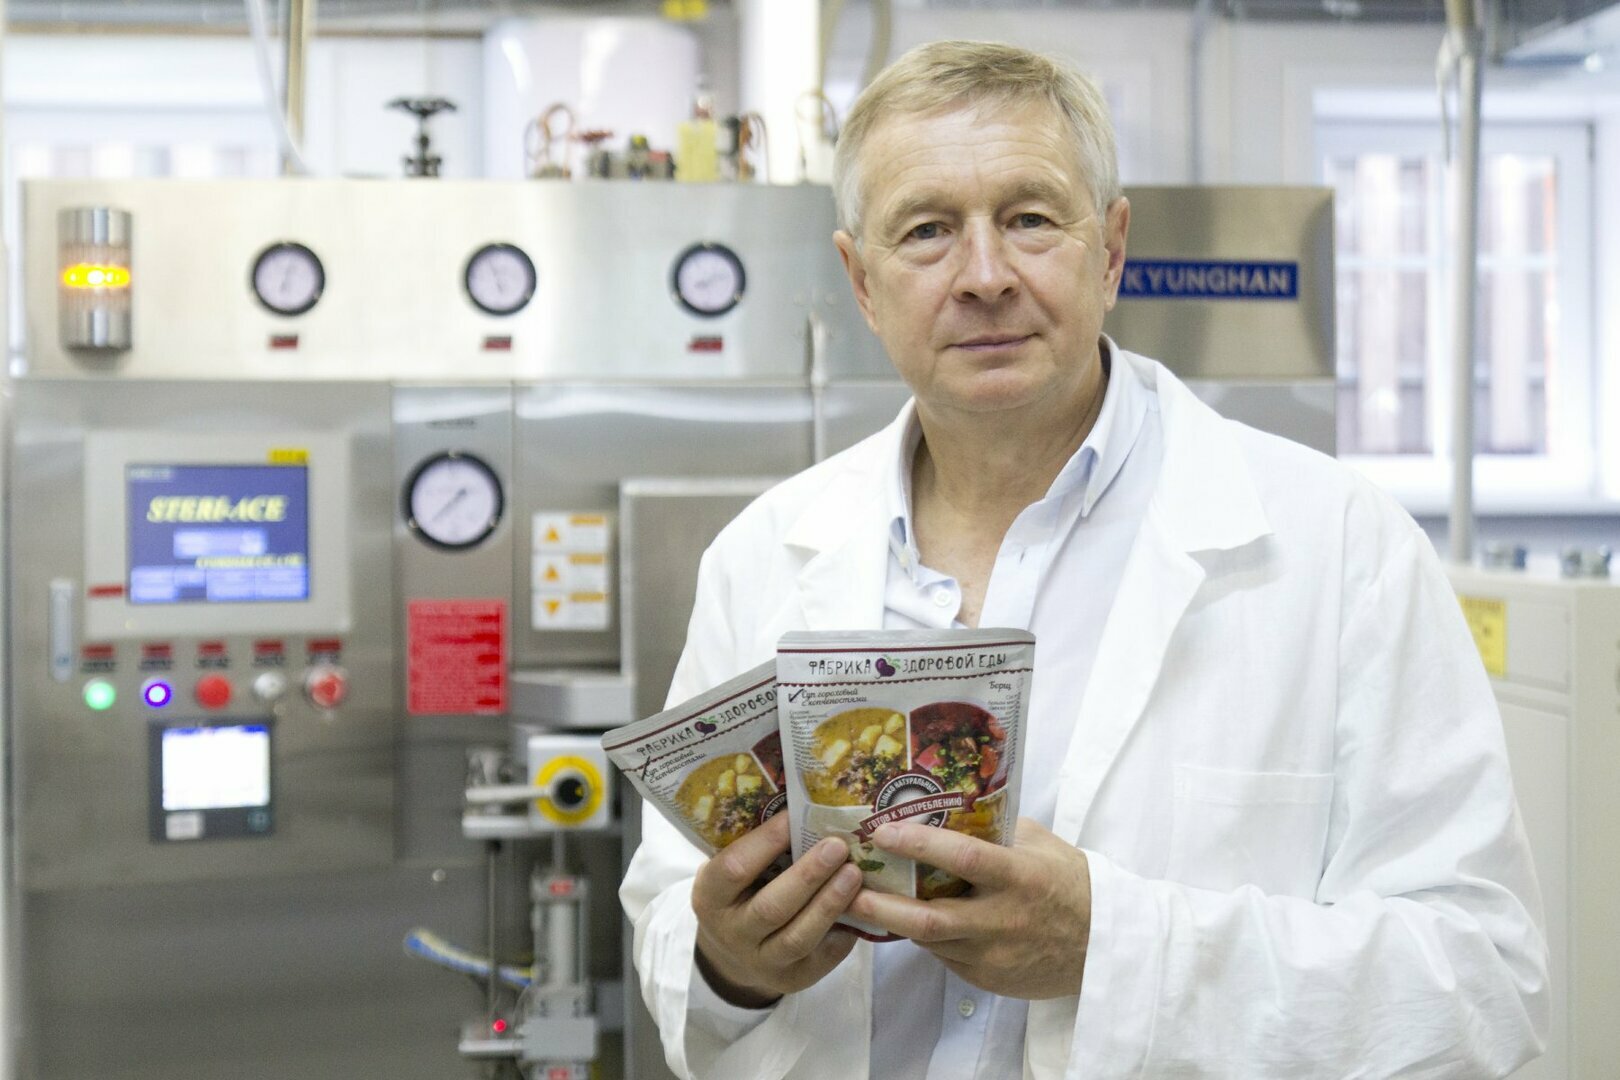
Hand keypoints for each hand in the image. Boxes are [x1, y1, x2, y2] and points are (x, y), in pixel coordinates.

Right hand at [691, 812, 861, 1007]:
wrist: (733, 956)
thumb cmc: (739, 895)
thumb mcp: (730, 873)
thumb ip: (754, 848)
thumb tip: (803, 802)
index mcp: (710, 897)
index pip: (734, 869)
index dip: (765, 842)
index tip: (796, 816)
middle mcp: (732, 933)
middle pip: (771, 908)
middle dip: (807, 875)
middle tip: (838, 845)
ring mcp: (762, 962)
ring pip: (798, 937)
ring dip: (829, 903)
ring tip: (855, 874)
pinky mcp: (792, 979)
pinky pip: (821, 957)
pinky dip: (843, 931)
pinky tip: (862, 906)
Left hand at [847, 817, 1090, 998]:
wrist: (1104, 944)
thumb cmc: (1070, 883)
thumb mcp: (1041, 844)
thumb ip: (999, 827)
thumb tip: (953, 800)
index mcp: (1019, 876)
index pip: (961, 858)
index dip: (918, 845)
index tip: (882, 832)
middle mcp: (1003, 919)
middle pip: (929, 918)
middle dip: (881, 904)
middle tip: (847, 888)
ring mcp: (994, 954)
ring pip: (930, 940)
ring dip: (894, 922)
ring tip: (859, 902)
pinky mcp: (989, 979)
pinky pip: (945, 957)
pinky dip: (925, 939)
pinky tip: (906, 920)